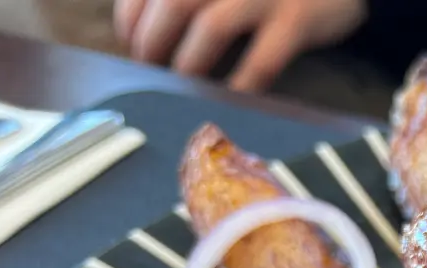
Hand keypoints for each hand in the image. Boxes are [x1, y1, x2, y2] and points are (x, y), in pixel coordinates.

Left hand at [114, 0, 367, 92]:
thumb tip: (143, 27)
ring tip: (183, 84)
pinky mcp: (297, 19)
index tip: (129, 42)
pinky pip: (263, 59)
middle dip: (153, 41)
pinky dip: (242, 84)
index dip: (130, 15)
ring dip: (190, 62)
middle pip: (174, 3)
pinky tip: (234, 99)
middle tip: (151, 69)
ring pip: (212, 27)